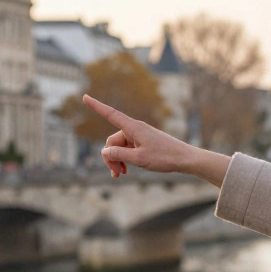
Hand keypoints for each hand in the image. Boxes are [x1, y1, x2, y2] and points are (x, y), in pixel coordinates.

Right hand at [84, 95, 229, 185]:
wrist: (185, 159)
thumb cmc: (164, 157)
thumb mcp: (139, 159)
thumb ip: (118, 155)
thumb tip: (104, 151)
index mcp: (133, 128)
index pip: (110, 114)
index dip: (96, 106)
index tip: (85, 96)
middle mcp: (135, 129)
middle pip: (112, 141)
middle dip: (110, 158)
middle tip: (116, 175)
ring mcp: (139, 137)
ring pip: (119, 148)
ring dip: (117, 161)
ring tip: (120, 175)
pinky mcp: (144, 143)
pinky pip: (128, 150)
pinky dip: (125, 160)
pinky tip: (126, 171)